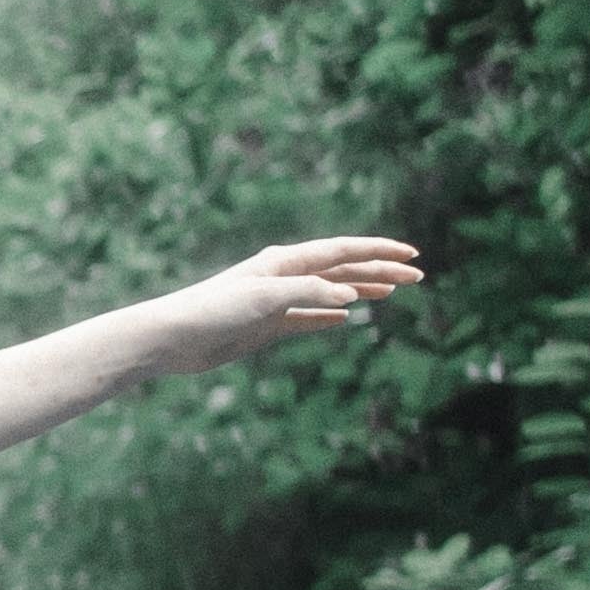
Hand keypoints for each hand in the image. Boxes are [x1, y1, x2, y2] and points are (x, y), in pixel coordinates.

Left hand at [136, 235, 423, 374]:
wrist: (172, 338)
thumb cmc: (211, 311)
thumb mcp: (263, 299)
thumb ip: (307, 295)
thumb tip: (351, 299)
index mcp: (285, 262)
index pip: (342, 252)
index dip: (379, 253)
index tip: (411, 256)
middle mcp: (283, 276)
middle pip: (342, 270)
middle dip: (380, 271)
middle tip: (417, 277)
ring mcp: (276, 301)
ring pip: (330, 292)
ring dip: (361, 290)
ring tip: (392, 292)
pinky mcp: (265, 325)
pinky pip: (307, 319)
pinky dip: (329, 318)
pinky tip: (346, 321)